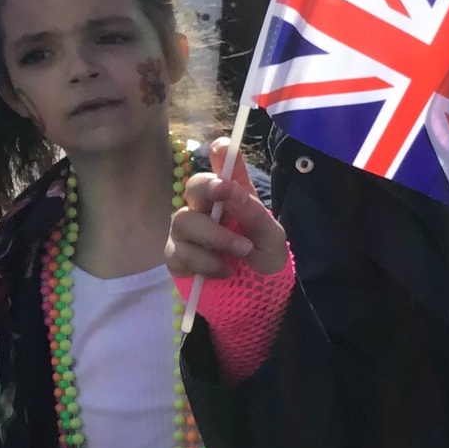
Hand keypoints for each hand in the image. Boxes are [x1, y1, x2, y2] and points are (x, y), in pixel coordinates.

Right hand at [167, 139, 289, 278]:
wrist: (259, 300)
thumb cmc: (265, 261)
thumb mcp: (271, 238)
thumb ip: (253, 213)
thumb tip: (231, 189)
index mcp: (234, 199)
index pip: (223, 170)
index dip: (221, 157)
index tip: (223, 148)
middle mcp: (207, 209)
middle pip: (193, 186)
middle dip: (208, 188)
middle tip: (225, 192)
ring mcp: (188, 233)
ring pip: (184, 220)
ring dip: (215, 236)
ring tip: (242, 251)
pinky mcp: (177, 257)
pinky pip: (180, 252)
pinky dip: (205, 262)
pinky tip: (224, 271)